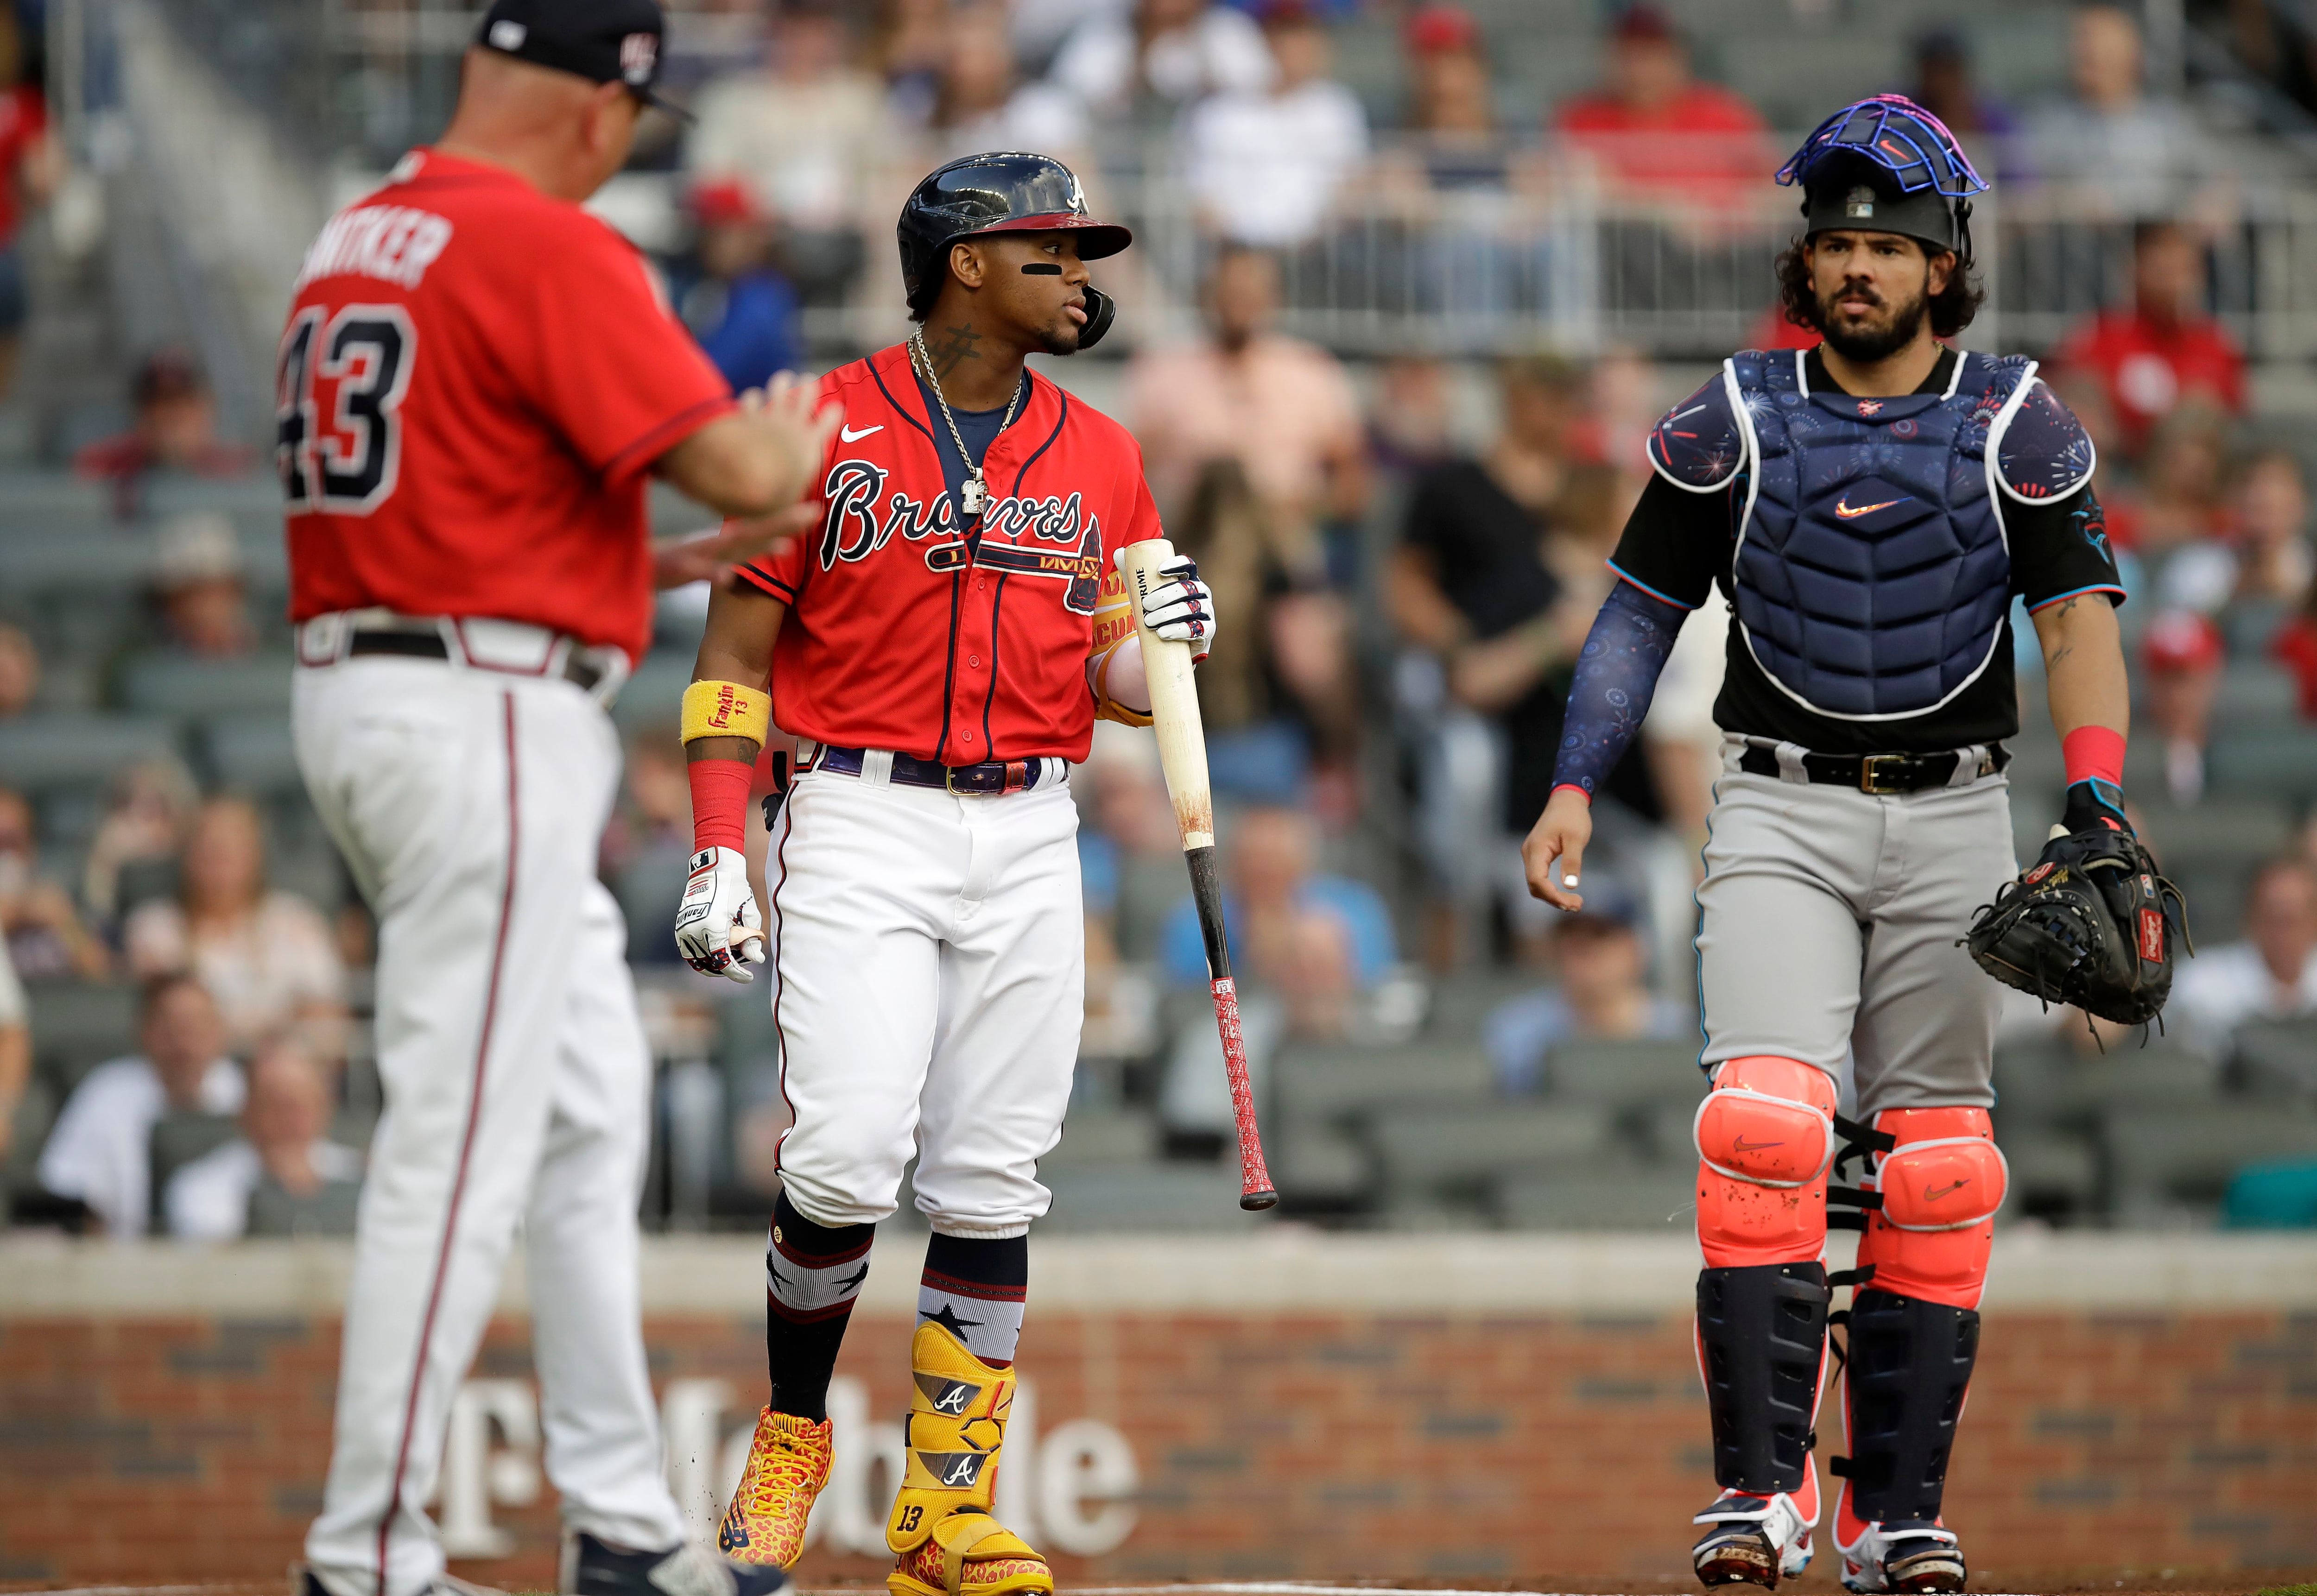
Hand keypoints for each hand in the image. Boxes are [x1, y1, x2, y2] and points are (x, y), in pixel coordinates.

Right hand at [654, 502, 819, 589]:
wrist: (625, 565)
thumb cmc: (667, 561)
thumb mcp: (702, 553)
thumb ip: (728, 546)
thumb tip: (756, 537)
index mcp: (718, 541)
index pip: (757, 526)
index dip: (786, 517)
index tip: (815, 509)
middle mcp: (711, 544)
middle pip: (753, 531)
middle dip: (784, 522)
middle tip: (816, 512)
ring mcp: (694, 556)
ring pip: (729, 549)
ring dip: (758, 547)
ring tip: (787, 546)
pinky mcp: (675, 572)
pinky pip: (696, 574)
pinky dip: (712, 574)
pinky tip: (728, 577)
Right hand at [674, 847, 766, 982]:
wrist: (714, 871)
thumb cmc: (735, 891)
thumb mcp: (749, 915)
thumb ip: (751, 939)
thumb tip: (756, 960)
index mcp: (713, 926)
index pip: (723, 960)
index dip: (736, 974)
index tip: (748, 978)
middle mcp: (695, 929)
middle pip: (711, 961)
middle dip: (728, 968)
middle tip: (742, 969)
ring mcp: (684, 928)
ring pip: (697, 959)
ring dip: (713, 965)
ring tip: (729, 963)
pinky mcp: (679, 926)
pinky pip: (687, 951)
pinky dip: (700, 958)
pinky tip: (713, 959)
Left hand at [748, 369, 842, 506]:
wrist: (743, 478)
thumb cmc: (769, 499)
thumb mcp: (789, 509)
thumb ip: (800, 510)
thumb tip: (814, 514)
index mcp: (810, 446)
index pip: (829, 421)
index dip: (834, 413)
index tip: (836, 409)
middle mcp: (793, 427)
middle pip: (807, 395)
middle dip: (810, 386)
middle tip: (811, 381)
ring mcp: (769, 418)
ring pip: (780, 389)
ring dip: (783, 383)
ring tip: (784, 379)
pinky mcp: (746, 416)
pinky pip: (752, 399)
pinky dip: (753, 398)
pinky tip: (753, 398)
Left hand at [1132, 552, 1214, 663]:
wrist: (1171, 642)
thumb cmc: (1159, 610)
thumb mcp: (1146, 592)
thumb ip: (1133, 573)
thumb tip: (1118, 553)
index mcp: (1189, 579)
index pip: (1188, 565)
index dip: (1177, 565)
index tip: (1159, 571)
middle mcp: (1201, 593)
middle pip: (1188, 588)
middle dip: (1166, 595)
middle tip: (1146, 604)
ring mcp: (1206, 611)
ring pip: (1192, 609)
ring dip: (1169, 615)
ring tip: (1150, 622)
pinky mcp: (1207, 631)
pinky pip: (1198, 629)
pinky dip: (1179, 631)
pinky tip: (1164, 633)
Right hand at [1522, 788, 1593, 911]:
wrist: (1566, 800)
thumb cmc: (1572, 816)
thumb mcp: (1576, 838)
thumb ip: (1572, 861)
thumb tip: (1570, 886)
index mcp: (1536, 849)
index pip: (1537, 880)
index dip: (1552, 895)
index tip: (1572, 903)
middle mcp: (1529, 853)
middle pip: (1535, 886)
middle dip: (1554, 899)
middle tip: (1577, 906)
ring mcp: (1531, 855)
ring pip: (1536, 884)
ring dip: (1552, 896)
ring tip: (1575, 903)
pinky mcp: (1537, 856)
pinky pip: (1540, 877)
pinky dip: (1551, 889)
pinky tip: (1566, 893)